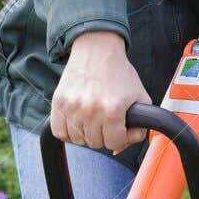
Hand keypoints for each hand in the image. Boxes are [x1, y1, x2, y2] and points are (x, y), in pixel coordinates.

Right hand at [51, 31, 151, 152]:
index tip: (119, 127)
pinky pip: (59, 132)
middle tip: (106, 119)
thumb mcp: (140, 97)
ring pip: (78, 140)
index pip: (113, 143)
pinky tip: (77, 121)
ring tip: (92, 118)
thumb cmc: (119, 73)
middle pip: (95, 143)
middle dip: (103, 134)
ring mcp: (72, 107)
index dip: (119, 137)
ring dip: (86, 133)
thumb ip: (139, 127)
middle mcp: (90, 110)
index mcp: (112, 110)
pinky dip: (68, 131)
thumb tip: (119, 148)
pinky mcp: (58, 103)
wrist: (96, 50)